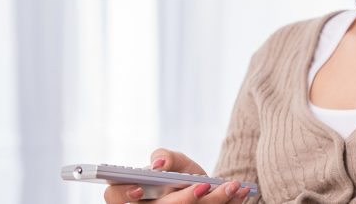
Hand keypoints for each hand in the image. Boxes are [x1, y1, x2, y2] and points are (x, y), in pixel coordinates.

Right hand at [103, 148, 249, 202]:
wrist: (209, 190)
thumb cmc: (183, 175)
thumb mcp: (176, 161)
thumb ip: (166, 156)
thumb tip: (158, 163)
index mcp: (136, 195)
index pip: (114, 196)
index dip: (123, 194)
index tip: (140, 188)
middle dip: (185, 201)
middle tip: (203, 187)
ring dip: (215, 201)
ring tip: (233, 186)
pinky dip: (229, 202)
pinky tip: (241, 191)